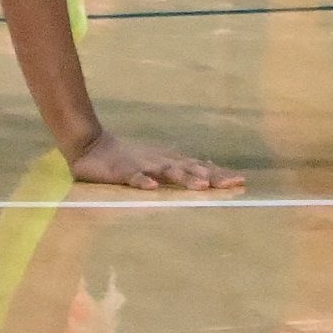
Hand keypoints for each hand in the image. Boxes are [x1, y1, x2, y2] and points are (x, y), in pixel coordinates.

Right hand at [70, 131, 243, 190]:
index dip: (220, 174)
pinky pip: (133, 177)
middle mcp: (161, 161)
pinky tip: (152, 188)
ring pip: (167, 171)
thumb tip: (206, 174)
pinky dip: (143, 181)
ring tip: (201, 187)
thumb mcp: (156, 162)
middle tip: (234, 183)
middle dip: (213, 176)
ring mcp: (142, 165)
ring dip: (185, 178)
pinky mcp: (122, 171)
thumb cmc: (127, 157)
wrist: (91, 145)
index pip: (199, 167)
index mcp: (169, 161)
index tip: (241, 181)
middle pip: (191, 169)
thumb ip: (178, 169)